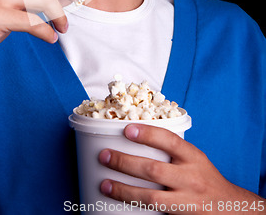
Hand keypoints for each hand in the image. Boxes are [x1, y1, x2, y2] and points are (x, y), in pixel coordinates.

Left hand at [98, 124, 264, 213]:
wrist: (231, 209)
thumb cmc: (206, 179)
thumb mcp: (195, 158)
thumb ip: (173, 150)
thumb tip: (137, 135)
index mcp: (193, 157)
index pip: (169, 141)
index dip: (147, 134)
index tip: (127, 129)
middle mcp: (191, 178)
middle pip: (154, 170)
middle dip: (125, 162)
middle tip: (104, 156)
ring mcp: (186, 201)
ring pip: (150, 198)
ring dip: (124, 190)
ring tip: (105, 184)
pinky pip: (154, 214)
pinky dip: (135, 209)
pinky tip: (120, 204)